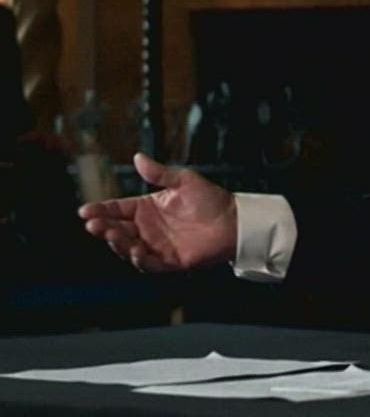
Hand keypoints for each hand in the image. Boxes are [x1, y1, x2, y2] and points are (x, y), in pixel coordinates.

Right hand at [78, 153, 236, 271]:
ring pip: (128, 247)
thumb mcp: (183, 181)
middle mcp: (147, 228)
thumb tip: (138, 157)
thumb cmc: (210, 199)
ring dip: (117, 243)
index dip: (101, 210)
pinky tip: (136, 250)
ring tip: (111, 234)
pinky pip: (149, 264)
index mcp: (147, 208)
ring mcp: (156, 246)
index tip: (84, 211)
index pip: (117, 209)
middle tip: (93, 224)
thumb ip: (159, 173)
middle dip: (103, 228)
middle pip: (118, 229)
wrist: (234, 220)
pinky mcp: (169, 261)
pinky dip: (140, 259)